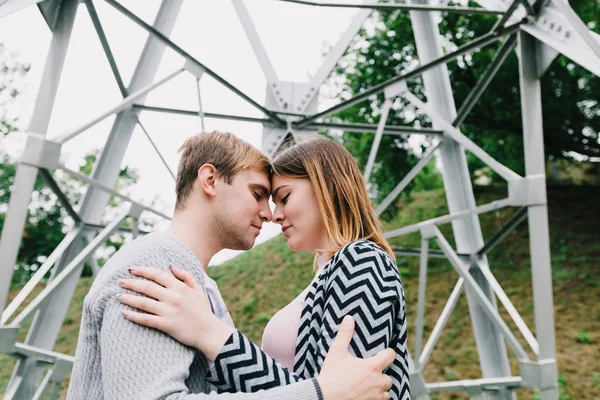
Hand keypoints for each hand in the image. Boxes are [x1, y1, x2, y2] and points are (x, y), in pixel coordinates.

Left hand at [118, 266, 233, 360]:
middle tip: (119, 281)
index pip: (158, 275)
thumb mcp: (198, 289)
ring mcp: (169, 311)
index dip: (143, 271)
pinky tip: (125, 313)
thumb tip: (172, 266)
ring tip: (118, 296)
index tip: (131, 269)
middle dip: (131, 283)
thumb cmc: (203, 310)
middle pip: (148, 287)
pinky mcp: (166, 325)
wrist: (209, 332)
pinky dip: (134, 316)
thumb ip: (186, 276)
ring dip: (129, 298)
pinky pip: (146, 319)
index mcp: (180, 287)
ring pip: (144, 302)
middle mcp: (173, 297)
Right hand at [318, 316, 394, 399]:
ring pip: (386, 392)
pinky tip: (367, 394)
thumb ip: (345, 334)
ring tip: (370, 385)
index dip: (388, 353)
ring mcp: (374, 396)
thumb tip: (349, 318)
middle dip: (382, 375)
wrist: (324, 397)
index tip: (383, 353)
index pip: (390, 356)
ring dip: (381, 389)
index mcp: (372, 366)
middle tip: (372, 372)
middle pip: (389, 378)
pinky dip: (376, 398)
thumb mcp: (336, 351)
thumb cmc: (331, 375)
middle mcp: (377, 382)